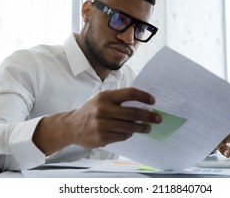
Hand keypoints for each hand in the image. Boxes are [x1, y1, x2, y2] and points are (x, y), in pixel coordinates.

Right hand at [33, 87, 161, 154]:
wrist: (71, 126)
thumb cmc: (91, 111)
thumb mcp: (101, 99)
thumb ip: (118, 100)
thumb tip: (143, 103)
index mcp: (105, 96)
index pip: (129, 93)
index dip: (144, 97)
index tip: (153, 101)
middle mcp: (103, 109)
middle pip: (133, 112)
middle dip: (149, 116)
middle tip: (158, 118)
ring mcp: (102, 124)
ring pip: (130, 127)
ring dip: (142, 128)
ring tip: (148, 128)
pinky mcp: (102, 137)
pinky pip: (123, 136)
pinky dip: (129, 135)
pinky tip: (130, 133)